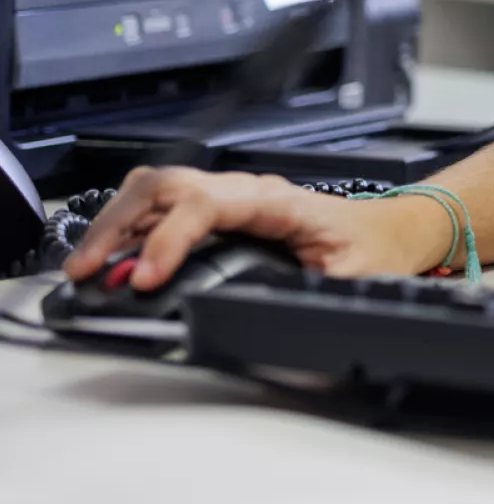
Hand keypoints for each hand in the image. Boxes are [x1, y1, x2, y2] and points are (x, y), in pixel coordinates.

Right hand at [60, 167, 448, 290]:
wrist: (395, 230)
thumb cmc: (375, 249)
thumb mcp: (350, 280)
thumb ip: (307, 296)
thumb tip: (267, 318)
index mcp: (280, 203)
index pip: (207, 206)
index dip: (169, 239)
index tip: (144, 277)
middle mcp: (251, 191)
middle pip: (169, 185)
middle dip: (121, 225)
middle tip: (90, 271)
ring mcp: (236, 195)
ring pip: (160, 187)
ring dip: (118, 222)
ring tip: (88, 264)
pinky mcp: (226, 208)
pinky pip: (169, 201)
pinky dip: (132, 223)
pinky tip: (113, 253)